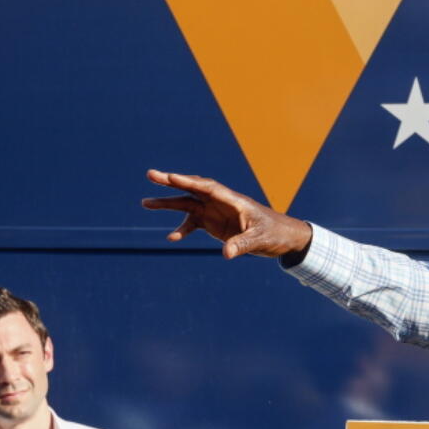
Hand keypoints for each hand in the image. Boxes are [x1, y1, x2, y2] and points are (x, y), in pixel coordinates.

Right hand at [142, 171, 312, 260]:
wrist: (282, 237)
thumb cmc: (274, 233)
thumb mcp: (259, 240)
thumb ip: (242, 245)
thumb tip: (226, 253)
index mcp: (233, 200)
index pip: (208, 187)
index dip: (189, 182)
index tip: (172, 177)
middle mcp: (221, 202)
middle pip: (193, 189)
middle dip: (172, 182)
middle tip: (150, 175)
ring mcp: (216, 212)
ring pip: (188, 204)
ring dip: (168, 203)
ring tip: (145, 203)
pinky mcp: (214, 224)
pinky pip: (193, 224)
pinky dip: (182, 229)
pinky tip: (170, 237)